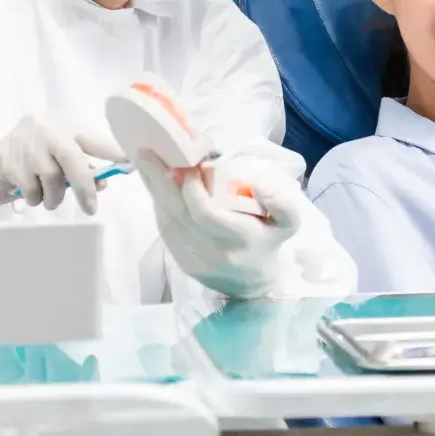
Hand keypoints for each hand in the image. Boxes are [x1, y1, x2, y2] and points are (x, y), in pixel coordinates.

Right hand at [0, 113, 121, 215]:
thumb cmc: (35, 161)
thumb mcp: (60, 157)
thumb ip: (82, 167)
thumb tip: (101, 184)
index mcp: (66, 125)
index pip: (95, 139)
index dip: (113, 152)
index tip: (128, 164)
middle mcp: (47, 129)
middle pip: (73, 158)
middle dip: (85, 187)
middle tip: (90, 208)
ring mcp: (26, 143)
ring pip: (52, 178)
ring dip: (55, 196)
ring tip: (50, 198)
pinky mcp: (9, 160)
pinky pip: (33, 189)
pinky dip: (36, 199)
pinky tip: (32, 194)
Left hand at [135, 152, 355, 299]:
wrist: (253, 284)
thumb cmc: (269, 242)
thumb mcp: (289, 222)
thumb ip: (281, 201)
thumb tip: (257, 184)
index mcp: (238, 240)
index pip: (205, 213)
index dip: (192, 189)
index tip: (189, 165)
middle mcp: (211, 252)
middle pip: (177, 213)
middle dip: (158, 180)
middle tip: (145, 152)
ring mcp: (192, 259)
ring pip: (166, 219)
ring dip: (154, 189)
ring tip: (145, 161)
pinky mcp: (180, 261)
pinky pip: (165, 228)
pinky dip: (159, 204)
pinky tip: (155, 184)